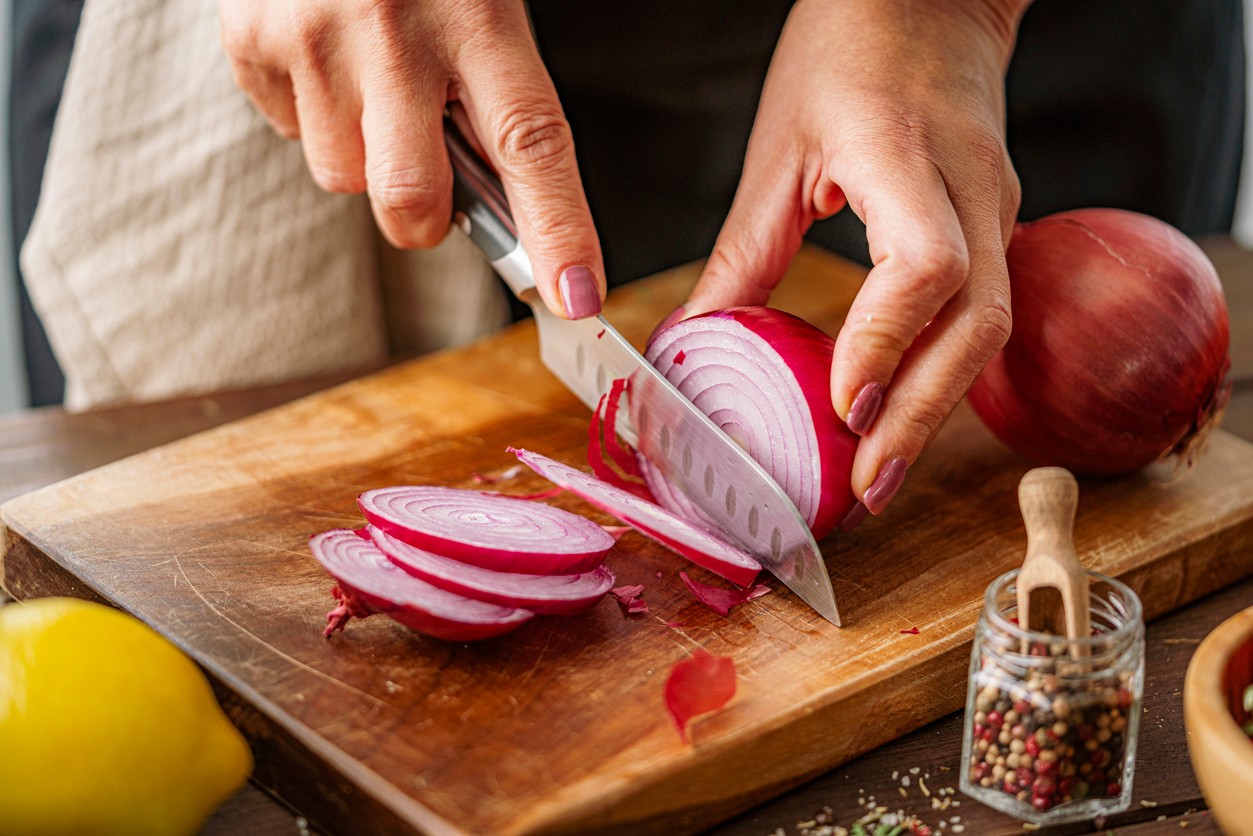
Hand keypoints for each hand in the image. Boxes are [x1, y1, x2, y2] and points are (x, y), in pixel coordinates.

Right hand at [219, 0, 604, 318]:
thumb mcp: (483, 12)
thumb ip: (497, 104)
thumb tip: (505, 219)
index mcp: (481, 18)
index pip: (532, 145)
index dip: (559, 230)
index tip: (577, 296)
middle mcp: (395, 31)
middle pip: (411, 199)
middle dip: (423, 220)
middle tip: (429, 174)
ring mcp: (315, 38)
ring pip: (344, 178)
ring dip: (365, 156)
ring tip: (371, 80)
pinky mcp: (252, 41)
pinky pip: (292, 135)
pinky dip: (316, 118)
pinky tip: (328, 61)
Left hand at [679, 0, 1028, 517]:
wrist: (932, 1)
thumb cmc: (850, 51)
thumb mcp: (779, 148)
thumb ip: (745, 251)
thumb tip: (699, 340)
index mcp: (905, 155)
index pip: (925, 264)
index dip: (887, 341)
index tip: (844, 407)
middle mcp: (970, 188)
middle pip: (975, 323)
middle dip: (919, 415)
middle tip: (866, 486)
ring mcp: (998, 210)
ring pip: (988, 330)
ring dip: (935, 409)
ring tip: (879, 474)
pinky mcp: (998, 229)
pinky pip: (981, 316)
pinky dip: (941, 375)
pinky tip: (901, 416)